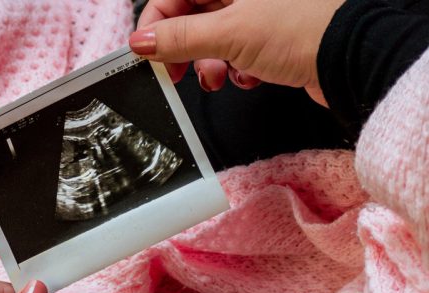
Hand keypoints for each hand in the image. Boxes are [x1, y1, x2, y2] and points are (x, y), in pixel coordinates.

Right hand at [129, 0, 344, 105]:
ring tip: (220, 77)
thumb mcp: (229, 34)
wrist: (353, 58)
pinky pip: (238, 50)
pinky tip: (250, 76)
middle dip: (183, 48)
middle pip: (192, 16)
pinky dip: (237, 67)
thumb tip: (143, 41)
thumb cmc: (303, 30)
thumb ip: (180, 37)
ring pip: (214, 37)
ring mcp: (257, 11)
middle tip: (176, 72)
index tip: (147, 53)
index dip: (156, 24)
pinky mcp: (271, 35)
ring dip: (211, 63)